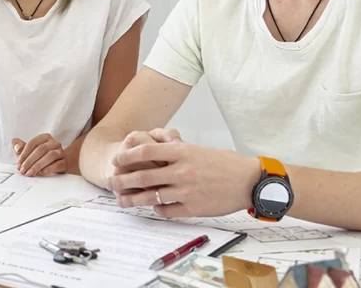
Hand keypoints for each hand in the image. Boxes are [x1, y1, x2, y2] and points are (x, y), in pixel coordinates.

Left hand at [12, 134, 65, 176]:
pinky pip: (57, 165)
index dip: (24, 153)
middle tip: (22, 170)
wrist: (58, 164)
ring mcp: (61, 152)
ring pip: (50, 156)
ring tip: (29, 173)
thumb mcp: (29, 151)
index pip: (33, 143)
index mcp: (45, 137)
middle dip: (30, 160)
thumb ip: (20, 147)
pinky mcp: (64, 162)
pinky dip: (47, 169)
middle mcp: (54, 143)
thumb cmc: (40, 156)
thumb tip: (16, 147)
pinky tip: (39, 173)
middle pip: (41, 149)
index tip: (18, 163)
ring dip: (37, 165)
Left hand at [107, 138, 259, 218]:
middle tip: (111, 182)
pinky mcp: (192, 208)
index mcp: (183, 152)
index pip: (146, 151)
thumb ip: (176, 152)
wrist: (249, 182)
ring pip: (150, 196)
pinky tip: (153, 207)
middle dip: (122, 180)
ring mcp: (186, 191)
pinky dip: (157, 209)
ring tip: (121, 200)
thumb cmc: (226, 164)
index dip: (127, 156)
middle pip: (142, 175)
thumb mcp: (199, 150)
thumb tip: (154, 153)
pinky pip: (166, 210)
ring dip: (132, 199)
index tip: (117, 159)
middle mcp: (182, 170)